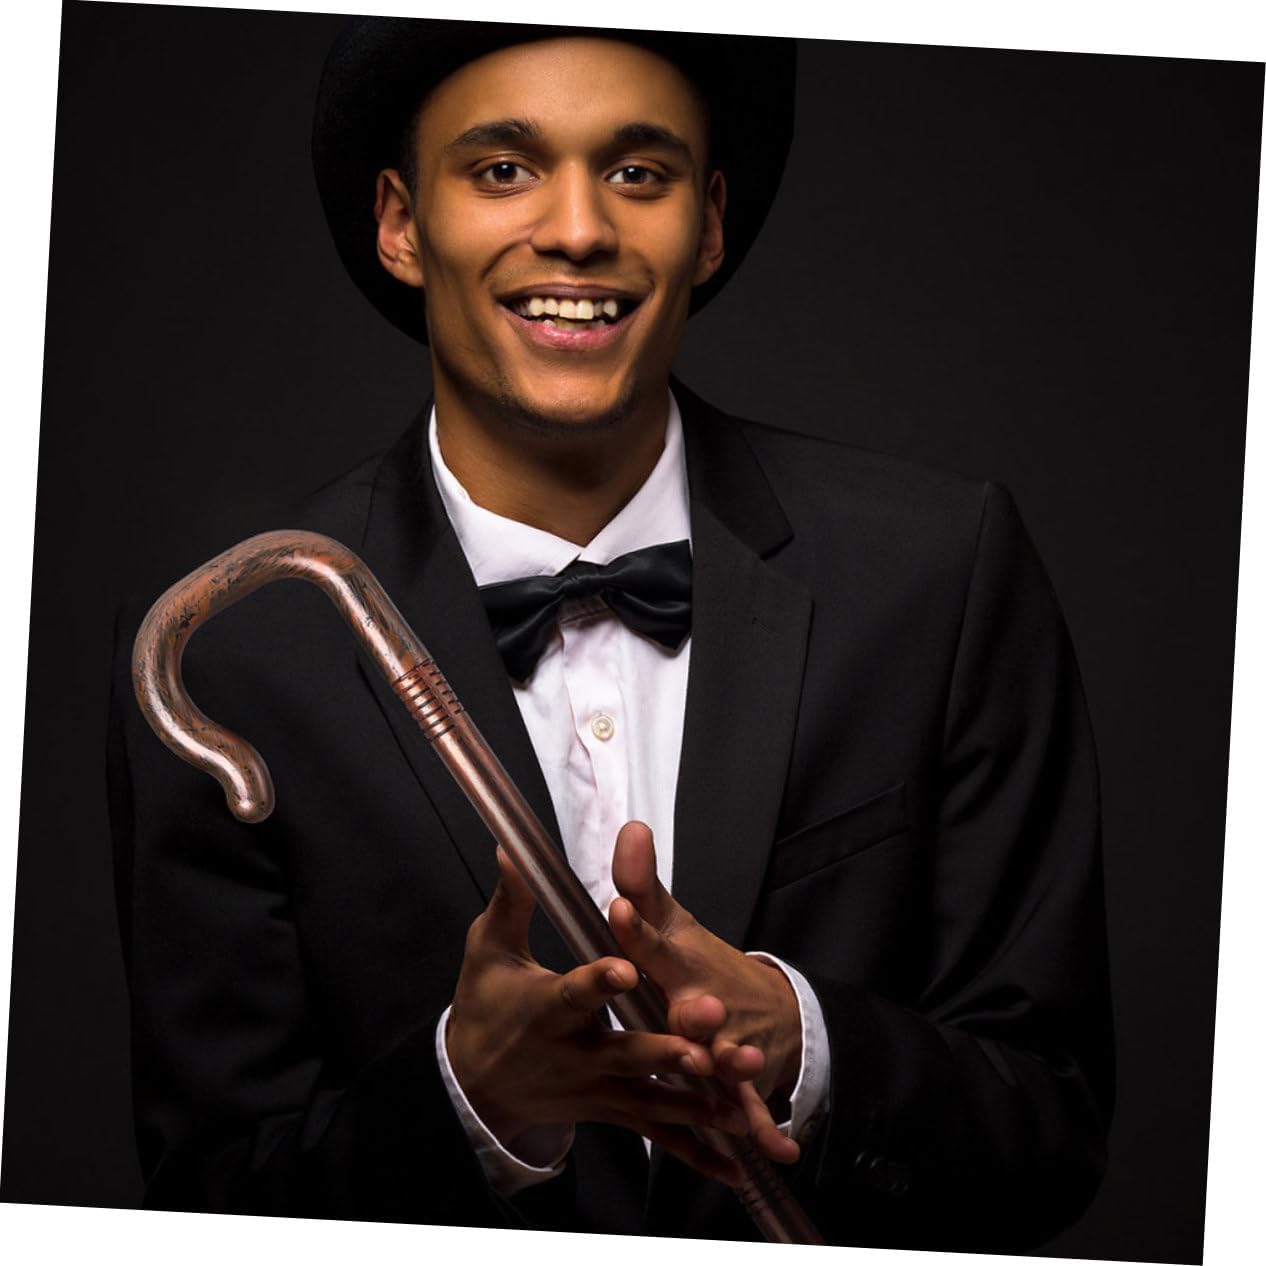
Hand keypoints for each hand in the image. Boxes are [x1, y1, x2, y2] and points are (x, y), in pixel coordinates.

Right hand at [445, 847, 751, 1184]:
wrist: (475, 1081)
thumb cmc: (484, 1004)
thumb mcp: (488, 948)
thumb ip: (511, 900)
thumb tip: (513, 847)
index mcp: (546, 1009)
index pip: (575, 992)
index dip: (600, 980)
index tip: (626, 967)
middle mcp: (575, 1053)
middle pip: (627, 1053)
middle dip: (667, 1049)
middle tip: (705, 1043)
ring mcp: (596, 1088)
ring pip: (652, 1097)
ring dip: (697, 1097)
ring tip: (740, 1095)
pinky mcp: (611, 1110)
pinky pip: (657, 1133)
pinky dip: (696, 1150)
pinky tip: (735, 1166)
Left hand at [608, 822, 802, 1165]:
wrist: (769, 1010)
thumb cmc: (700, 965)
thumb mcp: (671, 924)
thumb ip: (641, 883)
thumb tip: (629, 827)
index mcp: (678, 963)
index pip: (653, 940)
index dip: (638, 924)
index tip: (620, 906)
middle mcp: (705, 1003)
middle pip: (699, 1006)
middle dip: (697, 1007)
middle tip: (695, 1006)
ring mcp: (728, 1044)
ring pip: (727, 1055)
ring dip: (733, 1062)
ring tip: (737, 1065)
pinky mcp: (743, 1080)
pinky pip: (749, 1105)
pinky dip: (763, 1126)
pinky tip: (774, 1149)